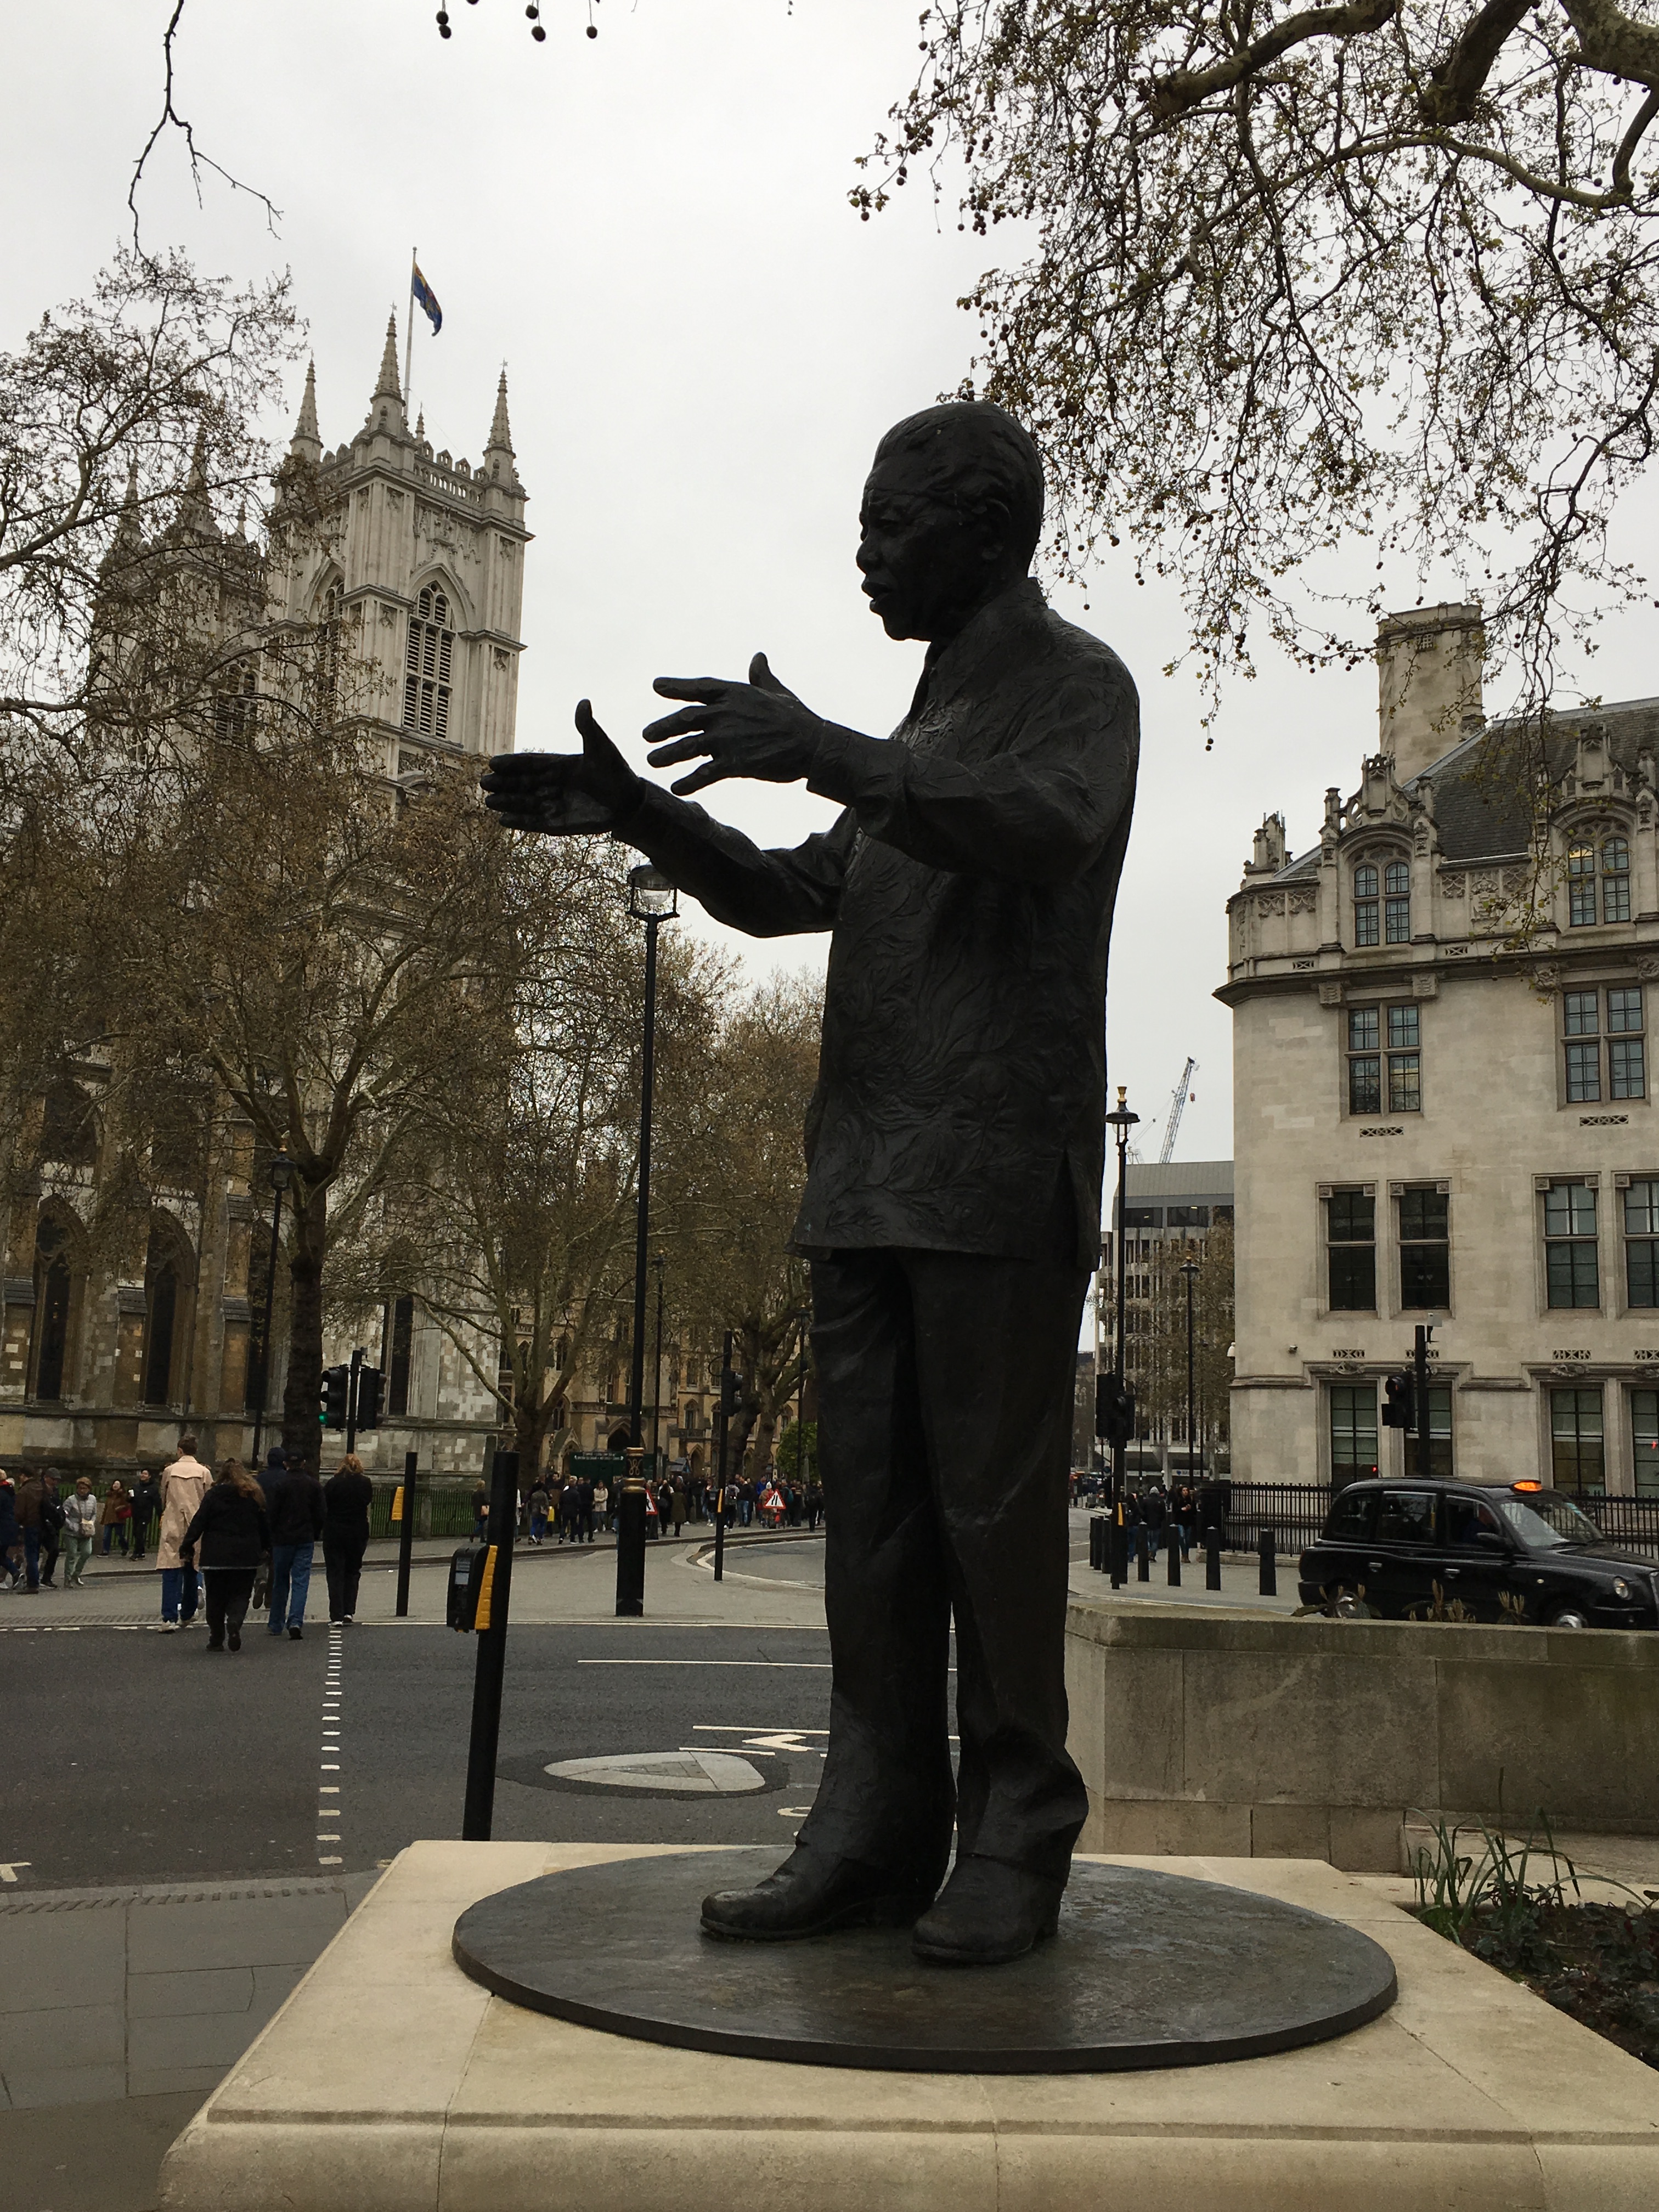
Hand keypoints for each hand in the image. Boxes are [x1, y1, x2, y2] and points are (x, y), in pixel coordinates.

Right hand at [481, 701, 640, 834]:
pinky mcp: (560, 823)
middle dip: (504, 784)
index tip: (494, 762)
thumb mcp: (601, 747)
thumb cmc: (615, 771)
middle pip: (523, 784)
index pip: (531, 764)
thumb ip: (588, 728)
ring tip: (489, 801)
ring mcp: (555, 804)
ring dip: (508, 803)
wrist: (629, 800)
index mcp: (559, 765)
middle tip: (484, 782)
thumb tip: (584, 702)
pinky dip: (521, 822)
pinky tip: (503, 821)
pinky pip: (537, 823)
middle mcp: (553, 785)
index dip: (513, 764)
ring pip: (526, 804)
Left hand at [644, 654, 825, 795]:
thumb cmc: (797, 717)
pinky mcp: (736, 763)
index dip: (677, 686)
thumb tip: (758, 657)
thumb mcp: (777, 692)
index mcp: (736, 693)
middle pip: (686, 718)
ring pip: (689, 746)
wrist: (814, 744)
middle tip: (646, 735)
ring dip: (668, 754)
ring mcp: (730, 739)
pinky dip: (689, 782)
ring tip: (652, 761)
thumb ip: (761, 676)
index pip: (700, 688)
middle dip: (664, 727)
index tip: (657, 686)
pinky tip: (676, 788)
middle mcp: (727, 714)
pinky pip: (705, 774)